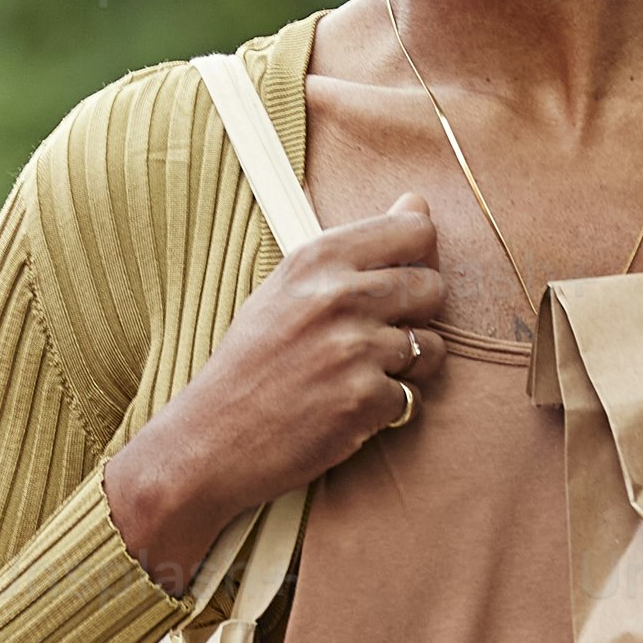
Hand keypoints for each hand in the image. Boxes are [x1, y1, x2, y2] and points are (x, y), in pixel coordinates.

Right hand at [103, 198, 447, 582]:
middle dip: (418, 314)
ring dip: (407, 366)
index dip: (419, 257)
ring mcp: (354, 349)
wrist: (210, 440)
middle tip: (378, 336)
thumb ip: (356, 249)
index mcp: (317, 258)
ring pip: (432, 345)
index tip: (400, 279)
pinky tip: (349, 408)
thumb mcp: (288, 290)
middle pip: (432, 286)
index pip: (415, 230)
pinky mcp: (365, 400)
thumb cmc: (249, 364)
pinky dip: (389, 408)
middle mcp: (338, 295)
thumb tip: (417, 203)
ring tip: (360, 375)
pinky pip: (413, 397)